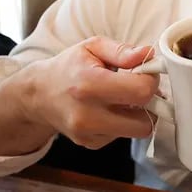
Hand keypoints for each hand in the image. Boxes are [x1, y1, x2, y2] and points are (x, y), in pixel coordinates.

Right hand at [25, 37, 158, 149]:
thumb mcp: (93, 47)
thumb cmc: (69, 66)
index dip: (151, 80)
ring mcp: (88, 133)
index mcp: (90, 84)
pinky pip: (123, 136)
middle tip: (139, 87)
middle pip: (144, 121)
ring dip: (139, 114)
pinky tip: (111, 108)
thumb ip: (123, 50)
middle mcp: (87, 115)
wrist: (40, 94)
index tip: (146, 72)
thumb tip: (148, 53)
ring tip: (124, 96)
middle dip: (150, 102)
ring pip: (137, 131)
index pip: (141, 91)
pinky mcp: (90, 144)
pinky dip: (124, 122)